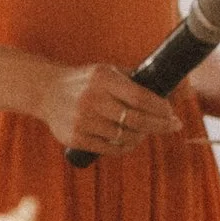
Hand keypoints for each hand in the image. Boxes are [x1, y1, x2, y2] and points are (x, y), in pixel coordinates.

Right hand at [42, 63, 181, 155]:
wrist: (46, 92)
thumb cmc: (84, 82)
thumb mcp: (106, 72)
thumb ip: (133, 80)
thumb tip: (171, 89)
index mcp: (102, 79)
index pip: (139, 96)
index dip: (160, 107)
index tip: (171, 113)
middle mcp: (91, 99)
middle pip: (135, 119)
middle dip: (160, 124)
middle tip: (173, 126)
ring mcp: (82, 121)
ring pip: (125, 137)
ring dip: (142, 136)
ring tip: (147, 132)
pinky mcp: (75, 138)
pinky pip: (110, 148)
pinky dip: (125, 146)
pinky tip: (130, 140)